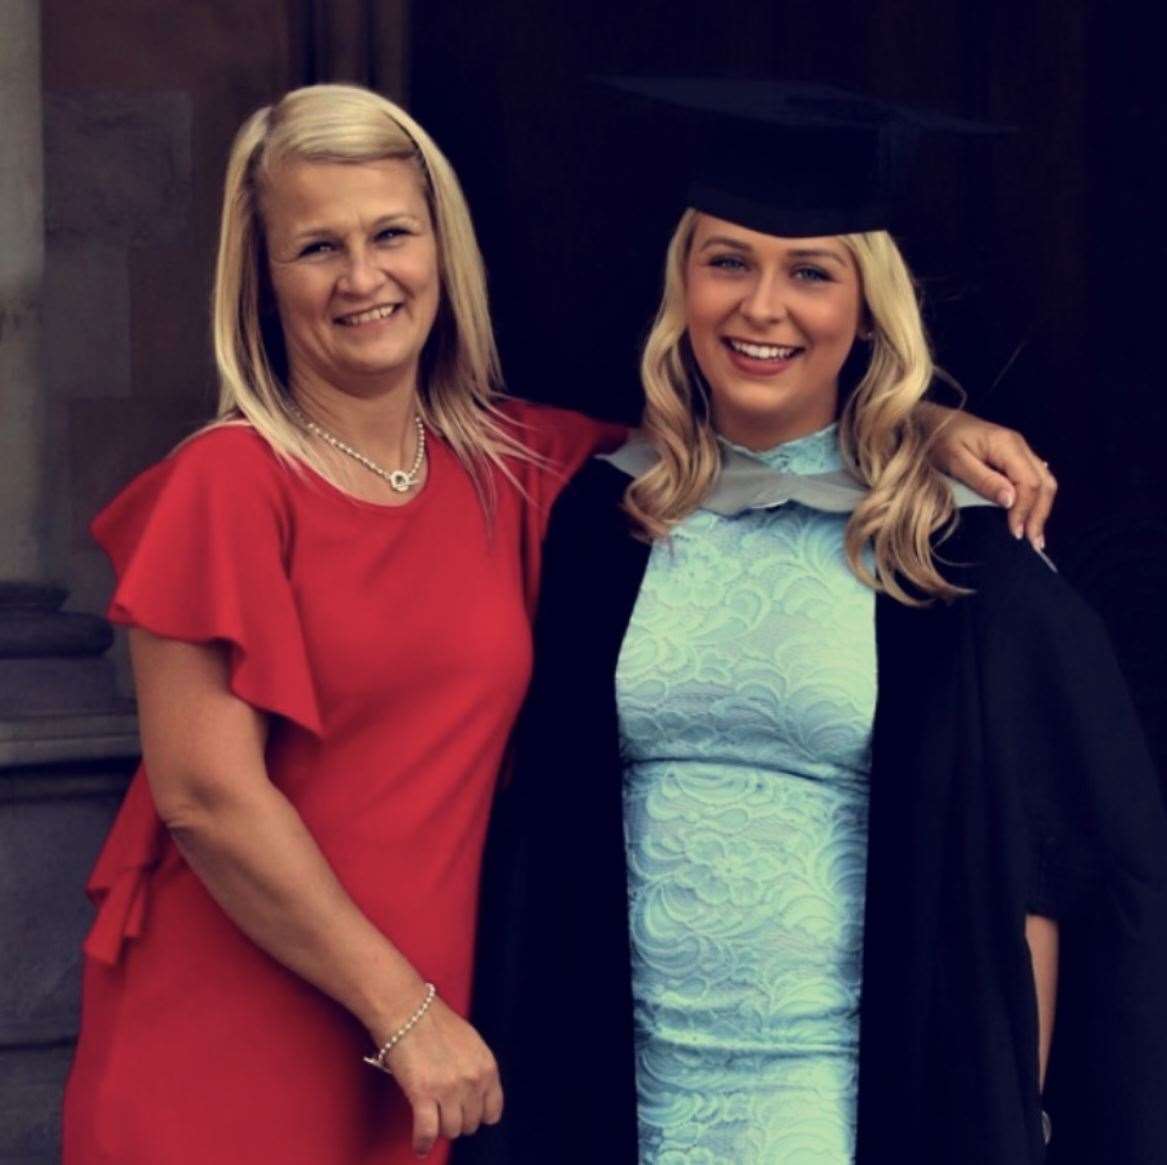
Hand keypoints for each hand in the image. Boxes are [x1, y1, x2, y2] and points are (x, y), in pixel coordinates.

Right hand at [381, 996, 502, 1157]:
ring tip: (431, 1119)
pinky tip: (419, 1146)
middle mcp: (472, 1081)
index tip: (467, 1114)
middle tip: (444, 1113)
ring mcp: (448, 1090)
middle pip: (470, 1124)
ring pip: (450, 1131)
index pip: (492, 1111)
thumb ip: (476, 1069)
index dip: (478, 1115)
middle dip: (457, 1121)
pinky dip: (422, 1143)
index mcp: (487, 1066)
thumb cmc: (434, 1021)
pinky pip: (427, 1133)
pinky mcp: (423, 1095)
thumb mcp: (470, 1042)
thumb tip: (473, 1094)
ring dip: (440, 1128)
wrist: (407, 1010)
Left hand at [920, 404, 1057, 549]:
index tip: (1015, 534)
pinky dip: (1034, 501)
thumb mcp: (955, 461)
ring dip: (1040, 510)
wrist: (929, 421)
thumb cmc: (938, 439)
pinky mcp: (1011, 457)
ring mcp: (1017, 451)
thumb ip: (983, 480)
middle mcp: (1019, 446)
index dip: (1025, 511)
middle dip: (1040, 515)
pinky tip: (1028, 517)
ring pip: (1043, 482)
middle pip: (1044, 484)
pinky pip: (1032, 480)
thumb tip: (1011, 501)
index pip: (1029, 483)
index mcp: (1008, 445)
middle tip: (1033, 544)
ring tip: (1034, 536)